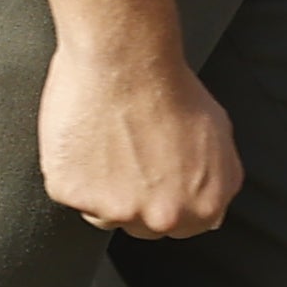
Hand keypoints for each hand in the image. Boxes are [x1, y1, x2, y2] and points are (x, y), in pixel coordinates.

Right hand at [38, 37, 242, 237]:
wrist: (125, 58)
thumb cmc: (170, 87)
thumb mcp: (220, 136)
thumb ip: (218, 179)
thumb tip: (209, 203)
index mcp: (203, 207)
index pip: (181, 227)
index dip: (165, 198)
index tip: (151, 176)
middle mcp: (162, 217)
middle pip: (140, 226)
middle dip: (133, 197)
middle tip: (125, 154)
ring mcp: (114, 210)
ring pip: (100, 213)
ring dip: (98, 186)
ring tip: (102, 139)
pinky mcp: (72, 193)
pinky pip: (66, 191)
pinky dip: (68, 168)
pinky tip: (81, 135)